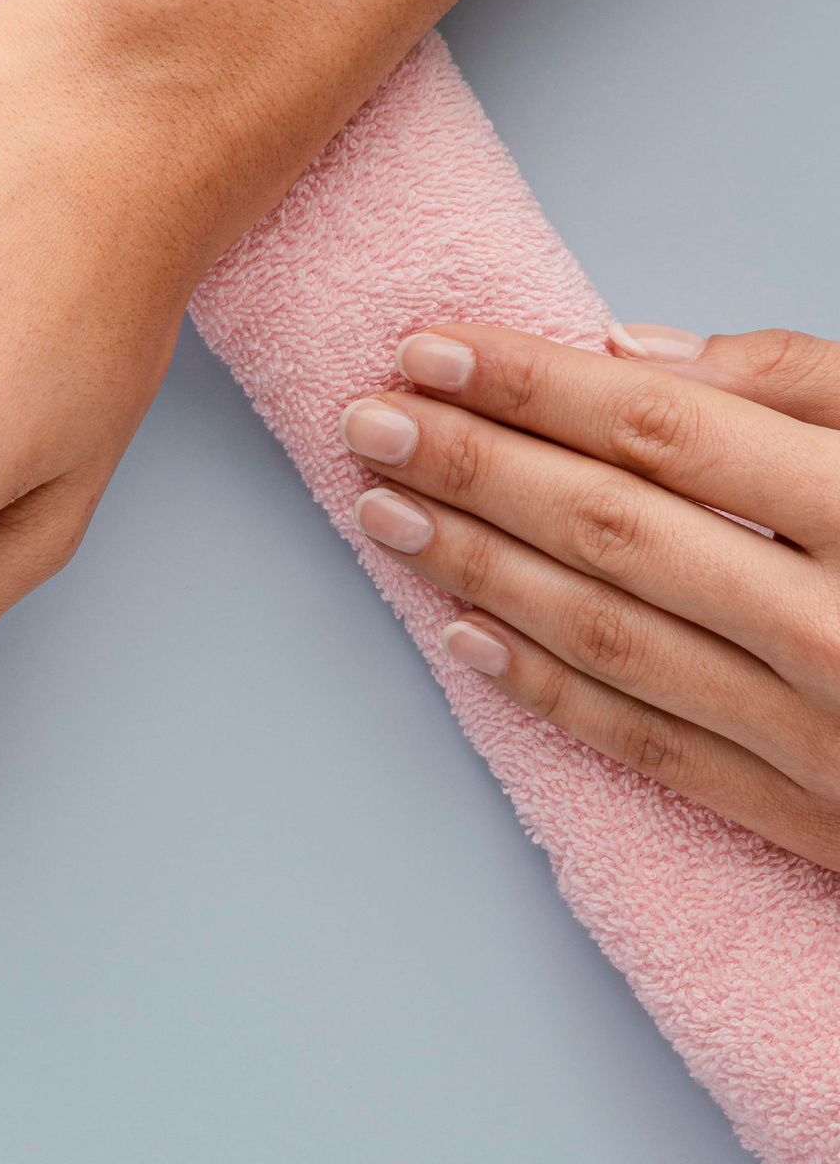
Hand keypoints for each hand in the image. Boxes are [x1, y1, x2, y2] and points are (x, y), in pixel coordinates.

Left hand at [341, 323, 839, 868]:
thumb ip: (810, 388)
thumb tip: (633, 354)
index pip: (672, 430)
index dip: (538, 386)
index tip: (435, 347)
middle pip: (619, 530)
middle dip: (478, 468)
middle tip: (369, 420)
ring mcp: (822, 732)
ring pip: (615, 639)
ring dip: (483, 569)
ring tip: (387, 511)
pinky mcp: (805, 816)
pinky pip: (648, 746)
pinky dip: (546, 689)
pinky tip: (463, 634)